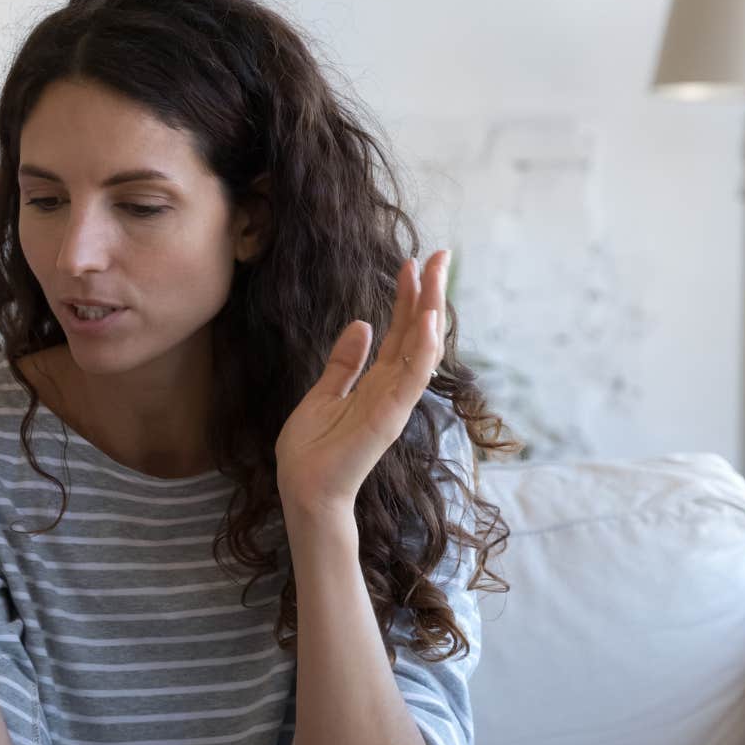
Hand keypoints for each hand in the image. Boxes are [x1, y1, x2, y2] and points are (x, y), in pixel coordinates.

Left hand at [276, 252, 448, 517]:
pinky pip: (411, 377)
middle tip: (440, 255)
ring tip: (437, 274)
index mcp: (376, 381)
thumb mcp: (322, 394)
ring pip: (421, 348)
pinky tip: (429, 320)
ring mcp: (394, 402)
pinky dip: (422, 349)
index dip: (407, 297)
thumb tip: (361, 325)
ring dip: (431, 311)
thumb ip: (344, 363)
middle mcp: (391, 388)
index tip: (413, 263)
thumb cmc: (311, 451)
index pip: (399, 332)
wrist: (303, 489)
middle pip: (416, 333)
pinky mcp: (389, 417)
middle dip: (429, 293)